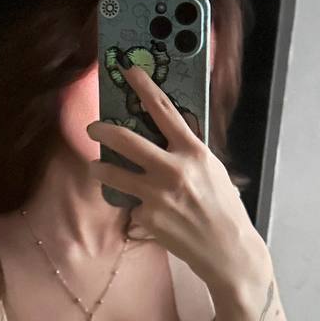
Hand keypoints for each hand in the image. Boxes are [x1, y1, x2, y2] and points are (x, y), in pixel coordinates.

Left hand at [85, 62, 269, 289]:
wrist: (226, 249)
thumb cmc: (223, 207)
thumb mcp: (213, 170)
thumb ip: (189, 151)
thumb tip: (168, 130)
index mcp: (194, 152)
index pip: (164, 110)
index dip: (144, 87)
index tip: (128, 71)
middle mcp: (173, 170)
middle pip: (127, 140)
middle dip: (103, 130)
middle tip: (93, 128)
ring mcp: (157, 195)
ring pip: (113, 173)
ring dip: (100, 168)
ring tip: (96, 167)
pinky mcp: (146, 218)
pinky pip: (132, 205)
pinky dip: (136, 207)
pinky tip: (150, 215)